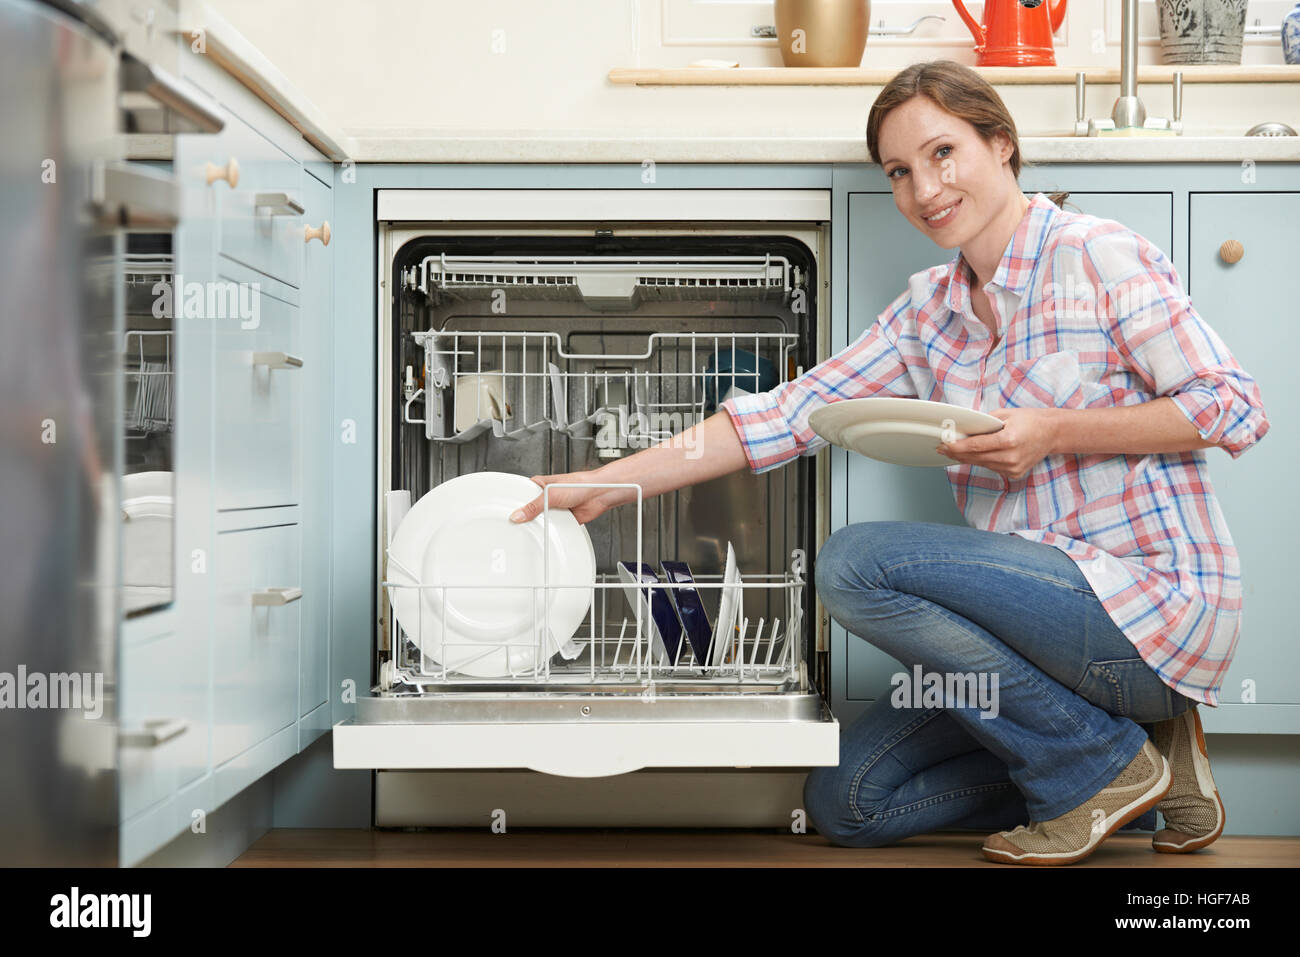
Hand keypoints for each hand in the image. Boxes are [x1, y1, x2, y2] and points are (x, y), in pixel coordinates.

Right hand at [510, 470, 617, 525]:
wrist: (599, 494)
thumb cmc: (580, 484)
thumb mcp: (551, 494)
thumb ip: (533, 506)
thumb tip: (518, 515)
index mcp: (539, 485)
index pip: (521, 495)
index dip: (514, 504)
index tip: (507, 514)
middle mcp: (546, 497)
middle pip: (530, 510)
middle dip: (527, 517)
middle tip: (520, 524)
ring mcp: (554, 508)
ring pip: (542, 520)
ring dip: (542, 524)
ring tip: (537, 527)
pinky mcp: (563, 519)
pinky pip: (553, 527)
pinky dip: (552, 530)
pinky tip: (550, 531)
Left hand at [936, 408, 1058, 480]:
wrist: (1053, 433)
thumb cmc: (1031, 420)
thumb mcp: (1006, 414)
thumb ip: (984, 422)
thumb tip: (964, 429)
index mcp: (1009, 440)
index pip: (976, 446)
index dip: (957, 447)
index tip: (943, 445)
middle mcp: (1010, 457)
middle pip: (975, 458)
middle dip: (956, 453)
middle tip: (942, 448)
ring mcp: (1013, 468)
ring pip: (982, 464)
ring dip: (967, 458)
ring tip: (954, 451)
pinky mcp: (1014, 474)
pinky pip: (992, 468)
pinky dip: (982, 461)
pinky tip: (975, 455)